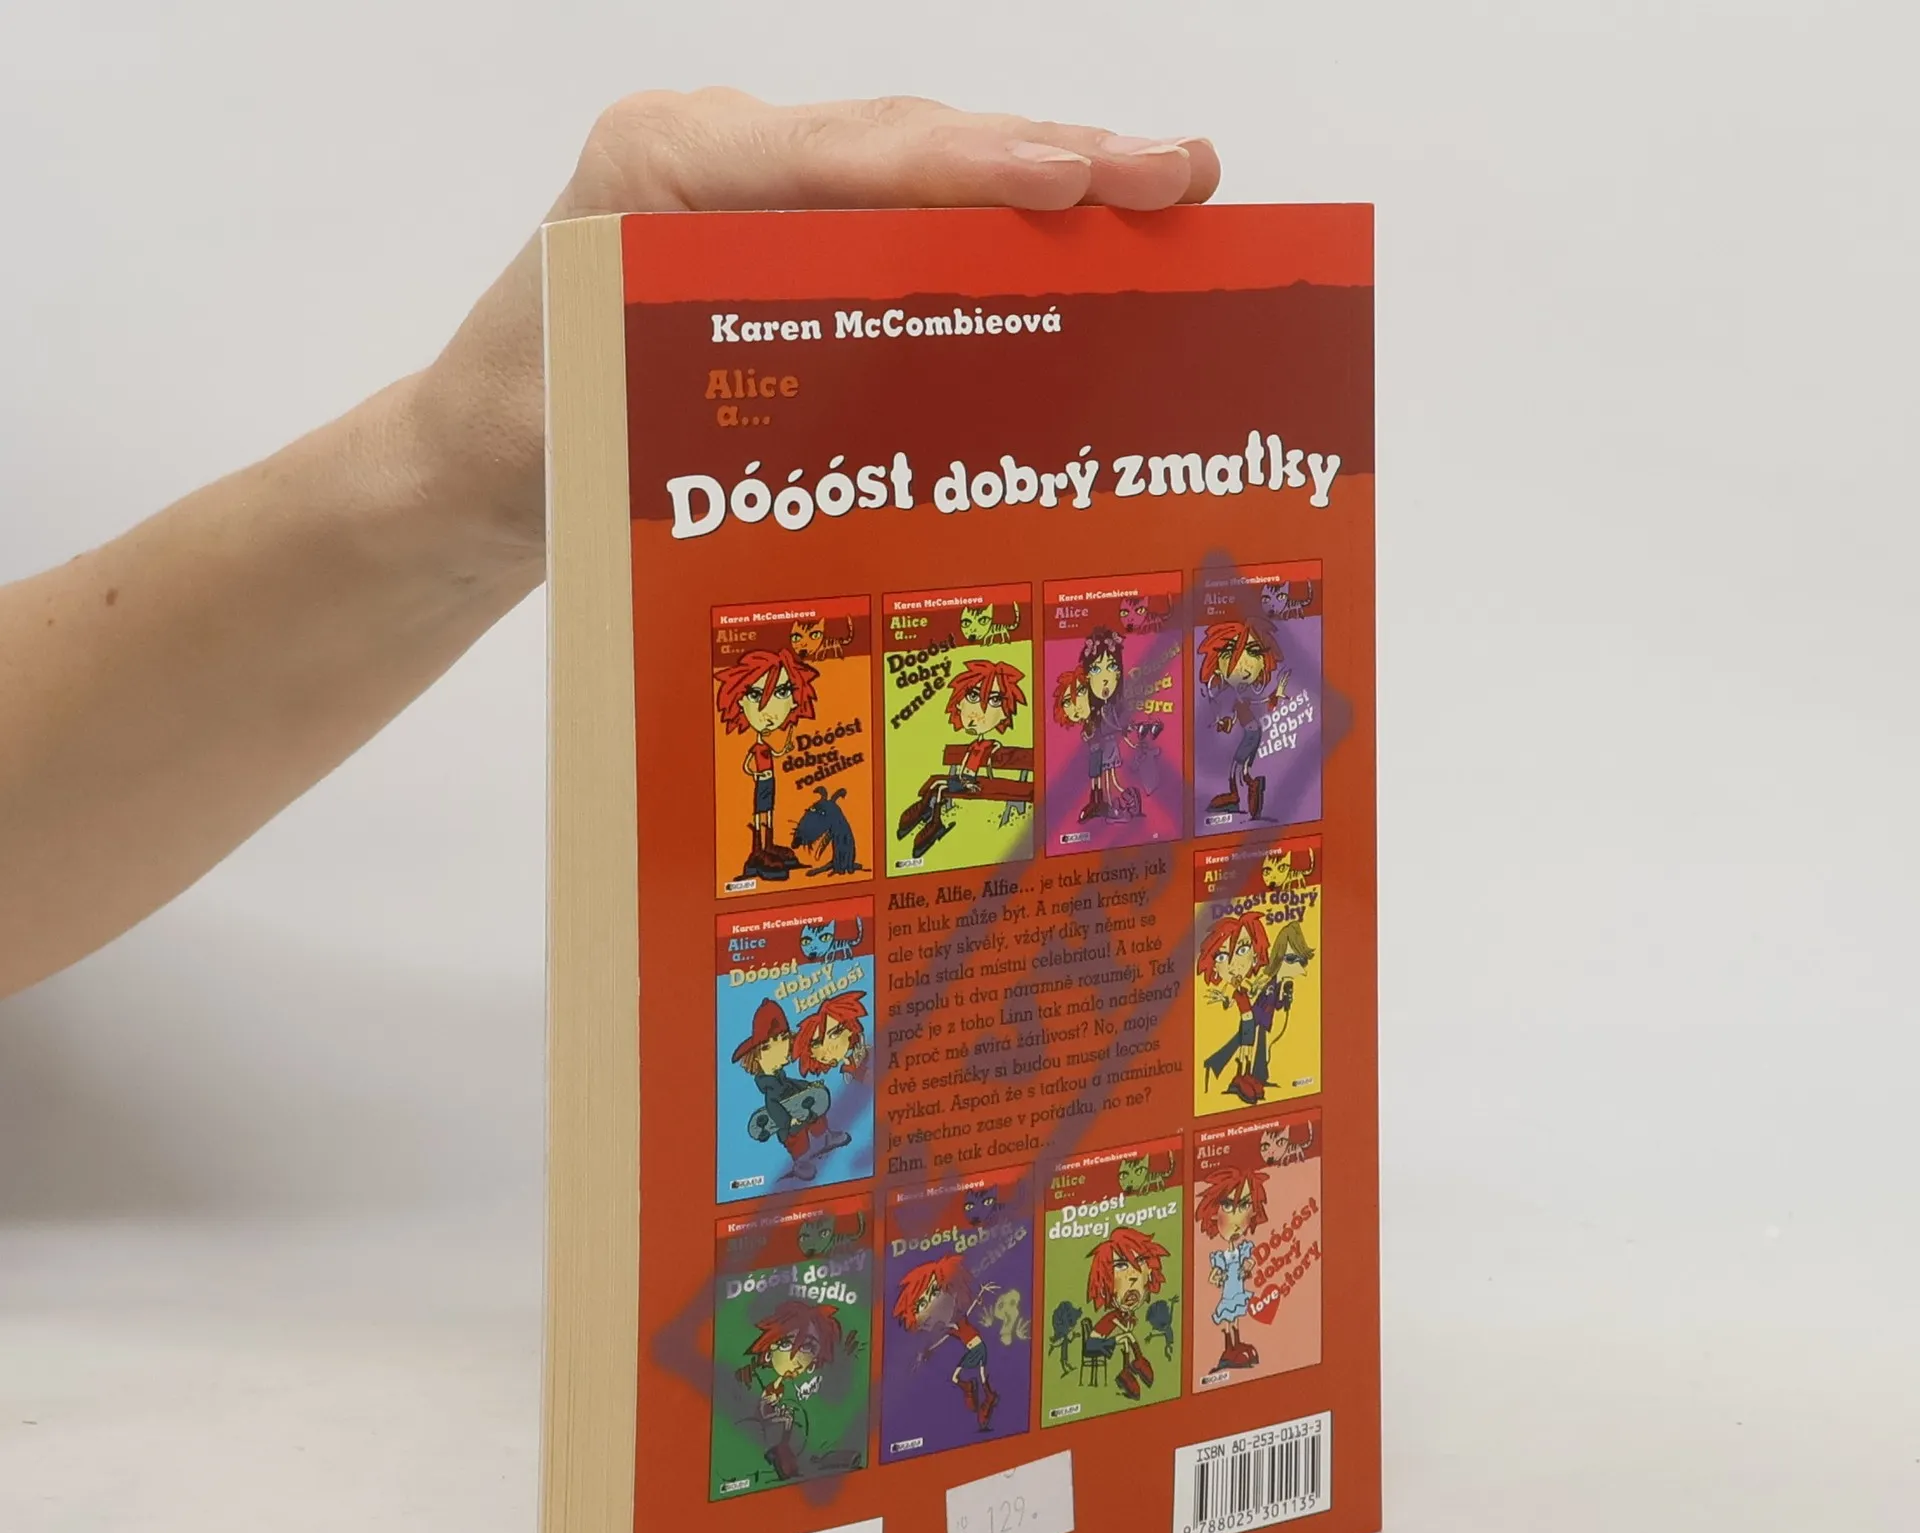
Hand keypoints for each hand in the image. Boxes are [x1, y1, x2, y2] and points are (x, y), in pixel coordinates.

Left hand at [417, 91, 1219, 551]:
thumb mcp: (606, 421)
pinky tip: (1081, 247)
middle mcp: (717, 154)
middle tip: (1180, 174)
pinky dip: (991, 233)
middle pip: (906, 143)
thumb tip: (880, 405)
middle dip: (1050, 160)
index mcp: (664, 169)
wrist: (475, 467)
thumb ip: (731, 383)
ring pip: (918, 171)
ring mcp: (753, 190)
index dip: (973, 168)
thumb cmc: (524, 448)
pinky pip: (901, 219)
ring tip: (1163, 196)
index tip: (1079, 177)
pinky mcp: (780, 237)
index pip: (845, 157)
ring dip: (1042, 187)